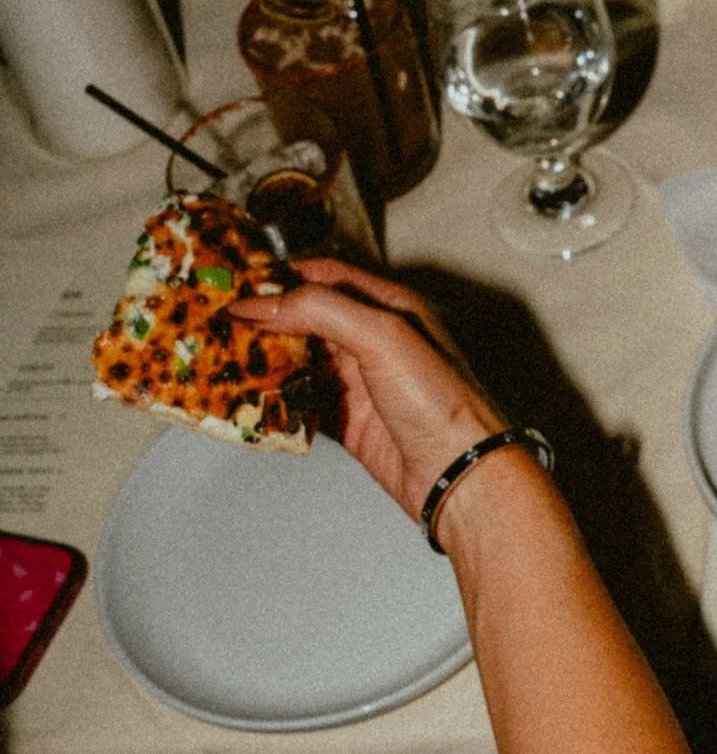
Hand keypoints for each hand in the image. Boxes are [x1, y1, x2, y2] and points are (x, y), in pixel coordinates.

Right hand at [230, 260, 504, 519]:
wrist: (460, 476)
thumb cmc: (444, 404)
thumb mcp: (383, 337)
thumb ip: (321, 311)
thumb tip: (265, 303)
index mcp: (392, 307)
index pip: (326, 277)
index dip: (281, 278)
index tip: (239, 282)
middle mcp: (378, 341)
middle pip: (309, 319)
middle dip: (265, 320)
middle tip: (220, 322)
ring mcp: (364, 383)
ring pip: (302, 361)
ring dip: (265, 361)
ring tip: (224, 358)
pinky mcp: (352, 422)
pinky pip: (303, 404)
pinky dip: (277, 401)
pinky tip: (253, 400)